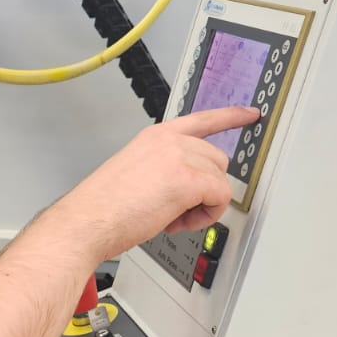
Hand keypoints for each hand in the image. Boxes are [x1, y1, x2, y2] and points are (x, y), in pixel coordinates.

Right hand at [69, 106, 259, 257]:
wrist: (87, 221)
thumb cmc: (102, 208)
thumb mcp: (135, 173)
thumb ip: (163, 170)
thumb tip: (184, 190)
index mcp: (156, 137)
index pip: (202, 120)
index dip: (231, 117)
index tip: (250, 114)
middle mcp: (170, 141)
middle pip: (217, 159)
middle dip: (205, 188)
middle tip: (177, 209)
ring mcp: (180, 157)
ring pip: (220, 180)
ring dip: (203, 205)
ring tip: (172, 217)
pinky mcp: (188, 180)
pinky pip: (220, 198)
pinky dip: (205, 216)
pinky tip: (178, 222)